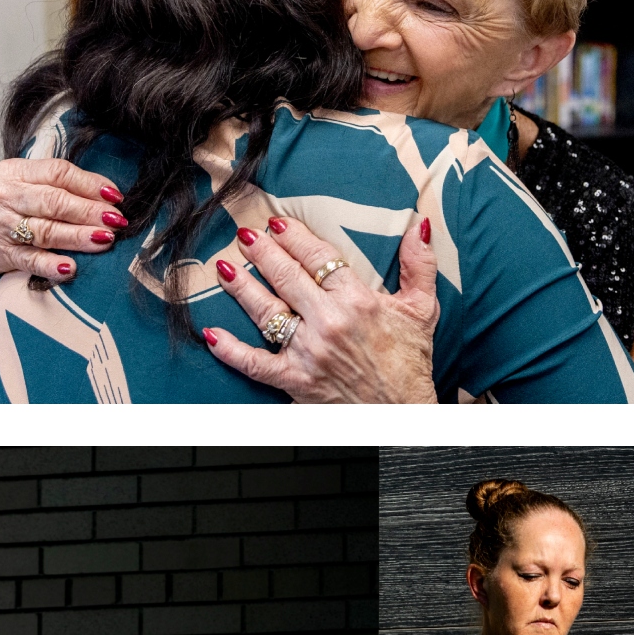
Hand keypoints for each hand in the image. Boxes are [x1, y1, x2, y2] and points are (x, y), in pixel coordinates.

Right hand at [0, 156, 126, 298]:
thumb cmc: (3, 206)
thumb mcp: (20, 183)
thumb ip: (53, 183)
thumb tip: (105, 194)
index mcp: (13, 171)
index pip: (57, 173)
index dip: (89, 184)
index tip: (114, 196)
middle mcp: (3, 196)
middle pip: (53, 202)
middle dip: (88, 211)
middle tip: (116, 220)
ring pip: (45, 231)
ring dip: (78, 236)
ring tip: (104, 240)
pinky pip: (28, 260)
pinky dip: (50, 265)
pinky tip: (70, 268)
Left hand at [202, 211, 440, 400]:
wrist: (401, 411)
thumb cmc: (409, 360)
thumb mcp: (422, 308)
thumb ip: (419, 264)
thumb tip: (418, 226)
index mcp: (358, 300)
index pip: (319, 259)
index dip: (294, 238)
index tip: (275, 224)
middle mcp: (328, 322)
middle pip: (286, 278)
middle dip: (262, 253)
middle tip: (243, 236)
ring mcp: (307, 352)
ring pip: (266, 312)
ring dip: (242, 289)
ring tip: (224, 269)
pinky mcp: (293, 379)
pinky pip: (254, 363)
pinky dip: (229, 350)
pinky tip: (211, 334)